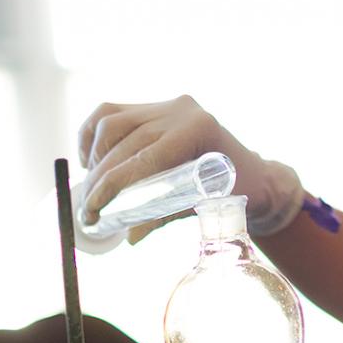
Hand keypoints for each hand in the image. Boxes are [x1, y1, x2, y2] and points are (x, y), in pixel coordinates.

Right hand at [78, 95, 303, 239]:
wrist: (255, 174)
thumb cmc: (237, 192)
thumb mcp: (203, 206)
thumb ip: (165, 217)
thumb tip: (128, 237)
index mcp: (198, 130)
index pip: (142, 157)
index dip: (111, 185)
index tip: (93, 210)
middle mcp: (181, 110)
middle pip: (122, 141)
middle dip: (99, 179)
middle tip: (87, 209)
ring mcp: (168, 105)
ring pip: (112, 123)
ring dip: (95, 156)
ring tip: (91, 187)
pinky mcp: (157, 106)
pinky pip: (113, 113)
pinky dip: (95, 135)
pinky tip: (91, 160)